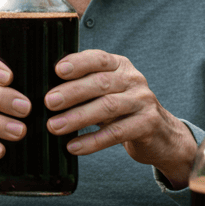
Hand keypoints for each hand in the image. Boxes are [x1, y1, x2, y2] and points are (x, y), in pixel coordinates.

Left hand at [45, 50, 196, 187]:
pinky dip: (93, 141)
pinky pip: (117, 133)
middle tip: (49, 102)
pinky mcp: (148, 124)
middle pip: (101, 82)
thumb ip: (84, 85)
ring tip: (54, 127)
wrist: (161, 134)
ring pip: (108, 107)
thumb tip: (43, 92)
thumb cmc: (122, 110)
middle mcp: (133, 79)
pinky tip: (73, 147)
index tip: (57, 70)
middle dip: (72, 92)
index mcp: (119, 66)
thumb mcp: (107, 92)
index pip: (98, 58)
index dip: (78, 63)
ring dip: (78, 117)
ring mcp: (143, 101)